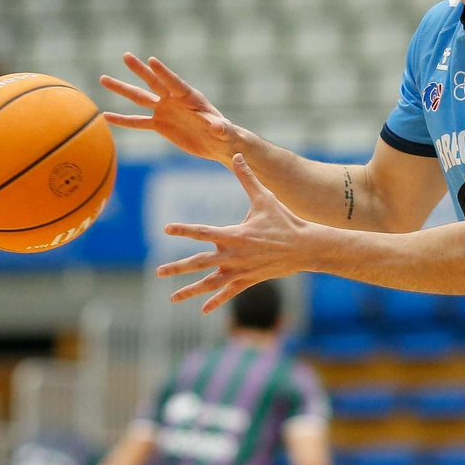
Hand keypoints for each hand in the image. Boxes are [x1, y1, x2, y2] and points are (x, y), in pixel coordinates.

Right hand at [100, 53, 238, 163]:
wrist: (218, 144)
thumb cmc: (226, 134)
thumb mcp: (224, 132)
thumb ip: (220, 127)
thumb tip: (216, 127)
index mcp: (190, 97)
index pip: (174, 82)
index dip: (163, 73)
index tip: (151, 60)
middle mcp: (174, 99)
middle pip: (154, 82)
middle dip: (139, 69)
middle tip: (126, 55)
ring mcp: (164, 110)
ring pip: (140, 98)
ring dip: (122, 89)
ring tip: (103, 78)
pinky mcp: (159, 125)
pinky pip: (138, 121)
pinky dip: (123, 120)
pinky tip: (106, 115)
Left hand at [157, 154, 316, 312]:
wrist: (305, 248)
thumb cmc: (285, 221)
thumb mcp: (265, 198)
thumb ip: (247, 178)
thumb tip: (237, 155)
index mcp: (234, 235)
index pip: (202, 232)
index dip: (183, 230)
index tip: (166, 229)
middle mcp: (233, 255)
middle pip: (199, 263)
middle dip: (177, 268)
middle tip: (158, 271)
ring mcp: (240, 271)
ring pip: (210, 284)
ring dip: (190, 291)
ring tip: (172, 298)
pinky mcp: (249, 281)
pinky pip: (229, 293)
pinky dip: (216, 301)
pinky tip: (203, 310)